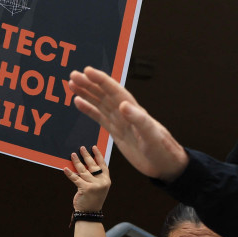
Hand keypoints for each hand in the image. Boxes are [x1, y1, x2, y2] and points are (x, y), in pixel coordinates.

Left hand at [65, 145, 109, 211]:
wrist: (90, 213)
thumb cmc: (92, 199)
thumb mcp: (97, 187)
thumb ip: (94, 177)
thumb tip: (84, 164)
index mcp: (106, 180)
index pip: (103, 165)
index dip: (98, 155)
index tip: (94, 147)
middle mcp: (102, 182)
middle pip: (93, 165)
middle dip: (86, 156)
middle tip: (81, 148)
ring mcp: (94, 185)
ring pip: (83, 170)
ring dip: (77, 161)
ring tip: (72, 154)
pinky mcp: (85, 189)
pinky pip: (76, 179)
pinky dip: (70, 173)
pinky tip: (65, 168)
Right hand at [69, 67, 188, 180]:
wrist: (166, 165)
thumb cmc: (162, 150)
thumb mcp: (152, 136)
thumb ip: (139, 120)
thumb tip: (123, 105)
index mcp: (134, 111)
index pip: (115, 91)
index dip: (101, 80)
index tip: (87, 71)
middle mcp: (126, 113)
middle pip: (104, 94)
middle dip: (89, 84)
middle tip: (73, 75)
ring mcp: (120, 122)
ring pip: (100, 103)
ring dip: (86, 93)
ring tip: (72, 84)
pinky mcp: (117, 132)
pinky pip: (99, 117)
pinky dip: (88, 109)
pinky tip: (78, 102)